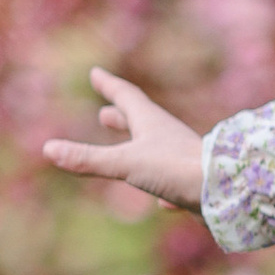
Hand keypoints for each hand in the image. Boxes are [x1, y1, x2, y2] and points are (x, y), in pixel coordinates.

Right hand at [41, 68, 207, 210]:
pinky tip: (163, 202)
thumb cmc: (176, 169)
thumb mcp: (125, 163)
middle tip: (106, 110)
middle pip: (142, 121)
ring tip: (132, 149)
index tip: (96, 72)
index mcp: (152, 123)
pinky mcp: (192, 183)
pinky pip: (172, 180)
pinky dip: (161, 183)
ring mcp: (182, 159)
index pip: (127, 97)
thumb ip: (89, 159)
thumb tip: (48, 148)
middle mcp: (168, 136)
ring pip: (156, 149)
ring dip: (139, 145)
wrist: (226, 192)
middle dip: (122, 116)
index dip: (110, 85)